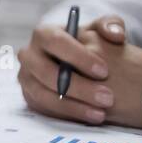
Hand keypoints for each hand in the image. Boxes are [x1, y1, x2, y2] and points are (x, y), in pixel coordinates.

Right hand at [17, 15, 141, 127]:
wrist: (81, 66)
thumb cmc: (92, 46)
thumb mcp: (102, 31)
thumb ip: (111, 25)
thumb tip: (115, 35)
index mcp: (43, 34)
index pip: (54, 41)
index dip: (78, 57)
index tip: (104, 71)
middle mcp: (29, 55)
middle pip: (46, 72)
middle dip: (78, 87)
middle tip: (107, 97)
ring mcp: (26, 77)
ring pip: (43, 94)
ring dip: (73, 106)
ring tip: (101, 113)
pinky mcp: (29, 96)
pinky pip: (44, 109)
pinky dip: (67, 115)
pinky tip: (90, 117)